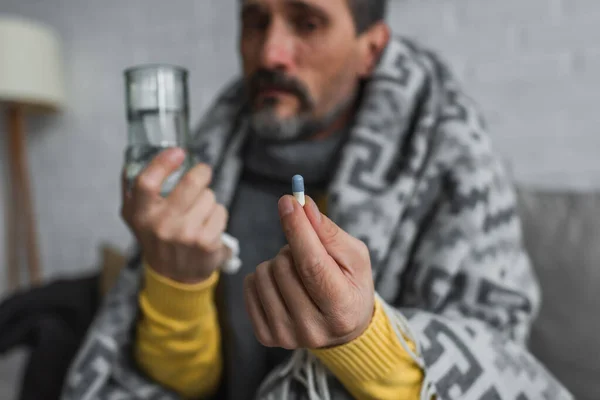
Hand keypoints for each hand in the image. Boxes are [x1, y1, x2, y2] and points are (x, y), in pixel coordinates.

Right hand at [121, 148, 229, 283]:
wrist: (174, 275)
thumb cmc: (157, 237)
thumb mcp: (135, 216)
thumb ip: (132, 188)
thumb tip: (134, 158)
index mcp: (140, 214)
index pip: (146, 183)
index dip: (163, 163)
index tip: (179, 152)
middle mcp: (161, 225)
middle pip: (190, 183)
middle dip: (201, 173)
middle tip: (203, 173)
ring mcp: (185, 234)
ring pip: (209, 196)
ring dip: (208, 199)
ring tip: (198, 212)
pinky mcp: (206, 242)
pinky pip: (220, 211)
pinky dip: (217, 214)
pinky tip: (207, 225)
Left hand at [244, 196, 374, 349]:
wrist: (344, 328)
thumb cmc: (351, 284)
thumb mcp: (354, 256)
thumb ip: (328, 232)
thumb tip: (301, 205)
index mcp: (341, 309)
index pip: (312, 264)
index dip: (297, 229)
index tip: (288, 201)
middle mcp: (313, 329)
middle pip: (283, 267)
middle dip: (292, 248)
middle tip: (308, 255)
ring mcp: (286, 336)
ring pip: (262, 274)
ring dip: (277, 262)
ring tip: (297, 272)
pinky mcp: (266, 336)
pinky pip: (249, 287)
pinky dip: (264, 277)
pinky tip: (282, 285)